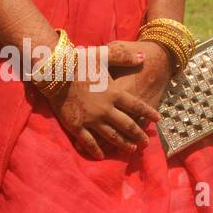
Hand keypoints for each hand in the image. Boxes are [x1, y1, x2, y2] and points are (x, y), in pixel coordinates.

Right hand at [45, 39, 163, 160]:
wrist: (55, 72)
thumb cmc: (79, 62)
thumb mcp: (104, 55)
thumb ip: (124, 57)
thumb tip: (143, 56)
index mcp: (114, 93)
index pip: (137, 106)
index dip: (148, 113)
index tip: (157, 119)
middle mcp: (106, 109)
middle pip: (127, 126)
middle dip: (139, 135)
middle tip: (146, 143)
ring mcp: (92, 119)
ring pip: (112, 136)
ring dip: (123, 144)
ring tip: (131, 149)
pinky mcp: (77, 126)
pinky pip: (89, 142)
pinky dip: (96, 150)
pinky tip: (101, 156)